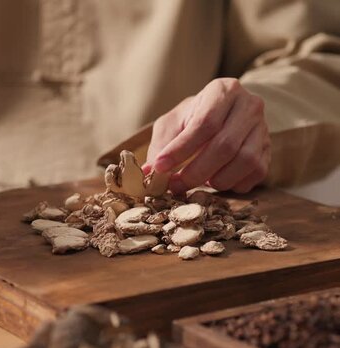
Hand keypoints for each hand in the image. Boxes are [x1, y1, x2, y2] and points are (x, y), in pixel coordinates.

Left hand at [143, 78, 269, 193]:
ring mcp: (263, 128)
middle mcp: (249, 106)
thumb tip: (149, 172)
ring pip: (244, 161)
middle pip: (225, 145)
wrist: (221, 118)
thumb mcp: (171, 124)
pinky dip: (233, 184)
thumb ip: (161, 145)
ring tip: (196, 182)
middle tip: (174, 185)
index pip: (204, 123)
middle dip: (195, 172)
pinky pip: (255, 174)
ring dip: (216, 180)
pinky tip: (215, 180)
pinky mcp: (270, 150)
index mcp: (223, 90)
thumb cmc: (191, 119)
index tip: (160, 167)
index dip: (181, 149)